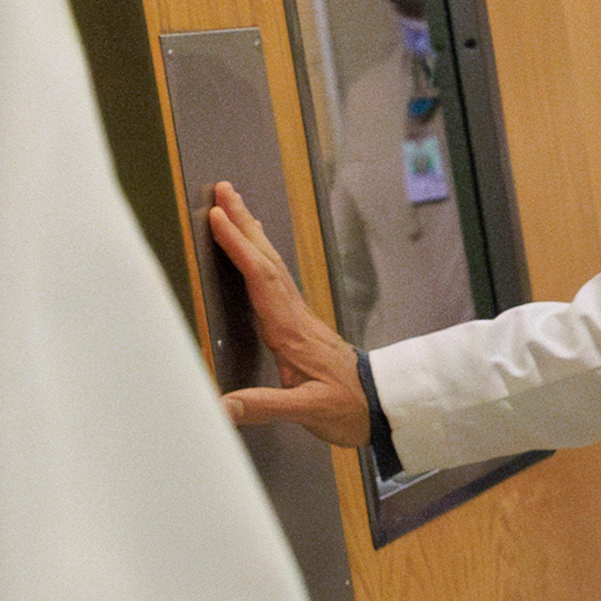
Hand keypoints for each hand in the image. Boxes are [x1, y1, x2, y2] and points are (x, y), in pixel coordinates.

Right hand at [202, 183, 372, 446]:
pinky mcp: (301, 326)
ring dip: (253, 234)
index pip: (260, 279)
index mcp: (290, 331)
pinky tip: (259, 253)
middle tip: (225, 188)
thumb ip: (263, 406)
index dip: (238, 247)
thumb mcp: (307, 412)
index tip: (218, 218)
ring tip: (236, 206)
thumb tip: (220, 406)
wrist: (382, 408)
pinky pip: (276, 281)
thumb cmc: (348, 409)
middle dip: (244, 223)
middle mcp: (294, 316)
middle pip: (266, 260)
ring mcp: (299, 318)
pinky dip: (262, 258)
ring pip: (272, 266)